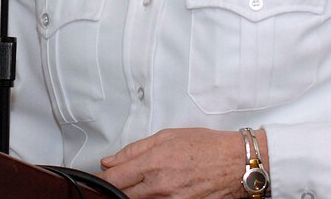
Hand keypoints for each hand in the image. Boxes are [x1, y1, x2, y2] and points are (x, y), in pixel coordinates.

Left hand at [99, 127, 251, 197]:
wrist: (236, 164)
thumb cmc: (207, 147)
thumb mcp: (166, 137)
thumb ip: (134, 150)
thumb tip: (110, 160)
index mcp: (153, 163)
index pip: (113, 178)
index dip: (98, 180)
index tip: (93, 181)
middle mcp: (159, 186)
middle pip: (121, 195)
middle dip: (112, 190)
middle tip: (109, 185)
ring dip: (131, 195)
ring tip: (135, 186)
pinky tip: (151, 192)